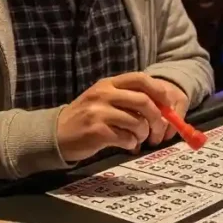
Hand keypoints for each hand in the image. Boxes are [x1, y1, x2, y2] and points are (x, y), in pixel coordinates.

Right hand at [56, 72, 188, 161]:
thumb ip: (128, 99)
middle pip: (144, 101)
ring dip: (143, 134)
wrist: (56, 134)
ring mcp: (99, 112)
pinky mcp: (97, 131)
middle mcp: (104, 94)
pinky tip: (126, 144)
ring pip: (137, 122)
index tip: (167, 105)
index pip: (140, 78)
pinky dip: (132, 143)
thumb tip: (161, 109)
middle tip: (158, 131)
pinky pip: (126, 138)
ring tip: (138, 139)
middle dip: (157, 118)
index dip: (158, 91)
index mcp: (108, 84)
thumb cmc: (85, 118)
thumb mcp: (103, 100)